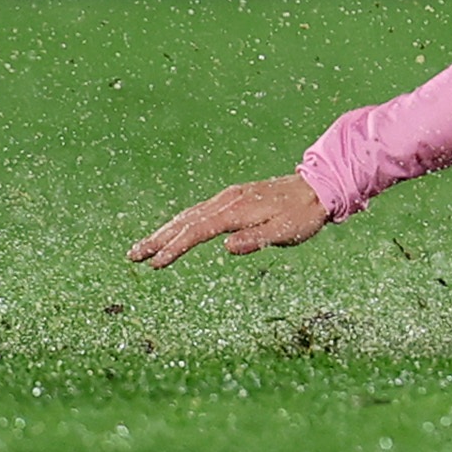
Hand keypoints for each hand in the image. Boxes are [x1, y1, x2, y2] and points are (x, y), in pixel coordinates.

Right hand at [129, 173, 327, 267]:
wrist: (319, 188)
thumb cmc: (303, 215)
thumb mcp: (285, 231)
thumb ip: (256, 239)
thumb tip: (226, 247)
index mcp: (238, 210)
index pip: (198, 230)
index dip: (176, 247)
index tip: (156, 263)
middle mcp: (228, 200)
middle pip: (186, 220)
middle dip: (158, 238)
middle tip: (133, 255)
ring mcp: (229, 197)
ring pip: (189, 214)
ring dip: (165, 230)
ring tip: (143, 247)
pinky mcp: (232, 198)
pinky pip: (199, 211)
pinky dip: (181, 222)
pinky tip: (173, 232)